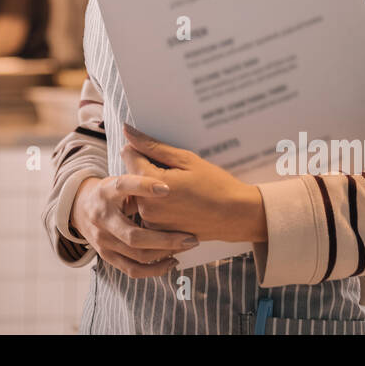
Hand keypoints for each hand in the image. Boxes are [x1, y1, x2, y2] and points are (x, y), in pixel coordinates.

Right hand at [69, 175, 198, 277]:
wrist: (79, 207)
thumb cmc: (110, 192)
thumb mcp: (120, 180)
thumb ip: (139, 180)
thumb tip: (168, 178)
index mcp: (106, 191)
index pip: (123, 186)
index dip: (144, 187)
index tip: (167, 188)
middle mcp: (102, 217)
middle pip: (135, 235)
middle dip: (166, 239)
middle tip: (191, 238)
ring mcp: (102, 239)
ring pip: (137, 255)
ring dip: (165, 253)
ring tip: (185, 246)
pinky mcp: (106, 255)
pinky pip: (133, 270)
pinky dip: (155, 269)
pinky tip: (172, 262)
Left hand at [121, 123, 266, 244]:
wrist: (236, 216)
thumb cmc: (215, 185)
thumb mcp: (186, 160)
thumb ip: (153, 146)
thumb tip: (128, 131)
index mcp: (151, 183)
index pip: (128, 155)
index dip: (142, 149)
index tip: (160, 154)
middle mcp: (146, 206)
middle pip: (132, 177)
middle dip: (146, 169)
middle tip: (174, 173)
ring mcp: (151, 222)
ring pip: (139, 194)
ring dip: (150, 188)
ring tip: (178, 189)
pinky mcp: (157, 233)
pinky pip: (148, 211)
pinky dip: (157, 204)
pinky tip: (178, 203)